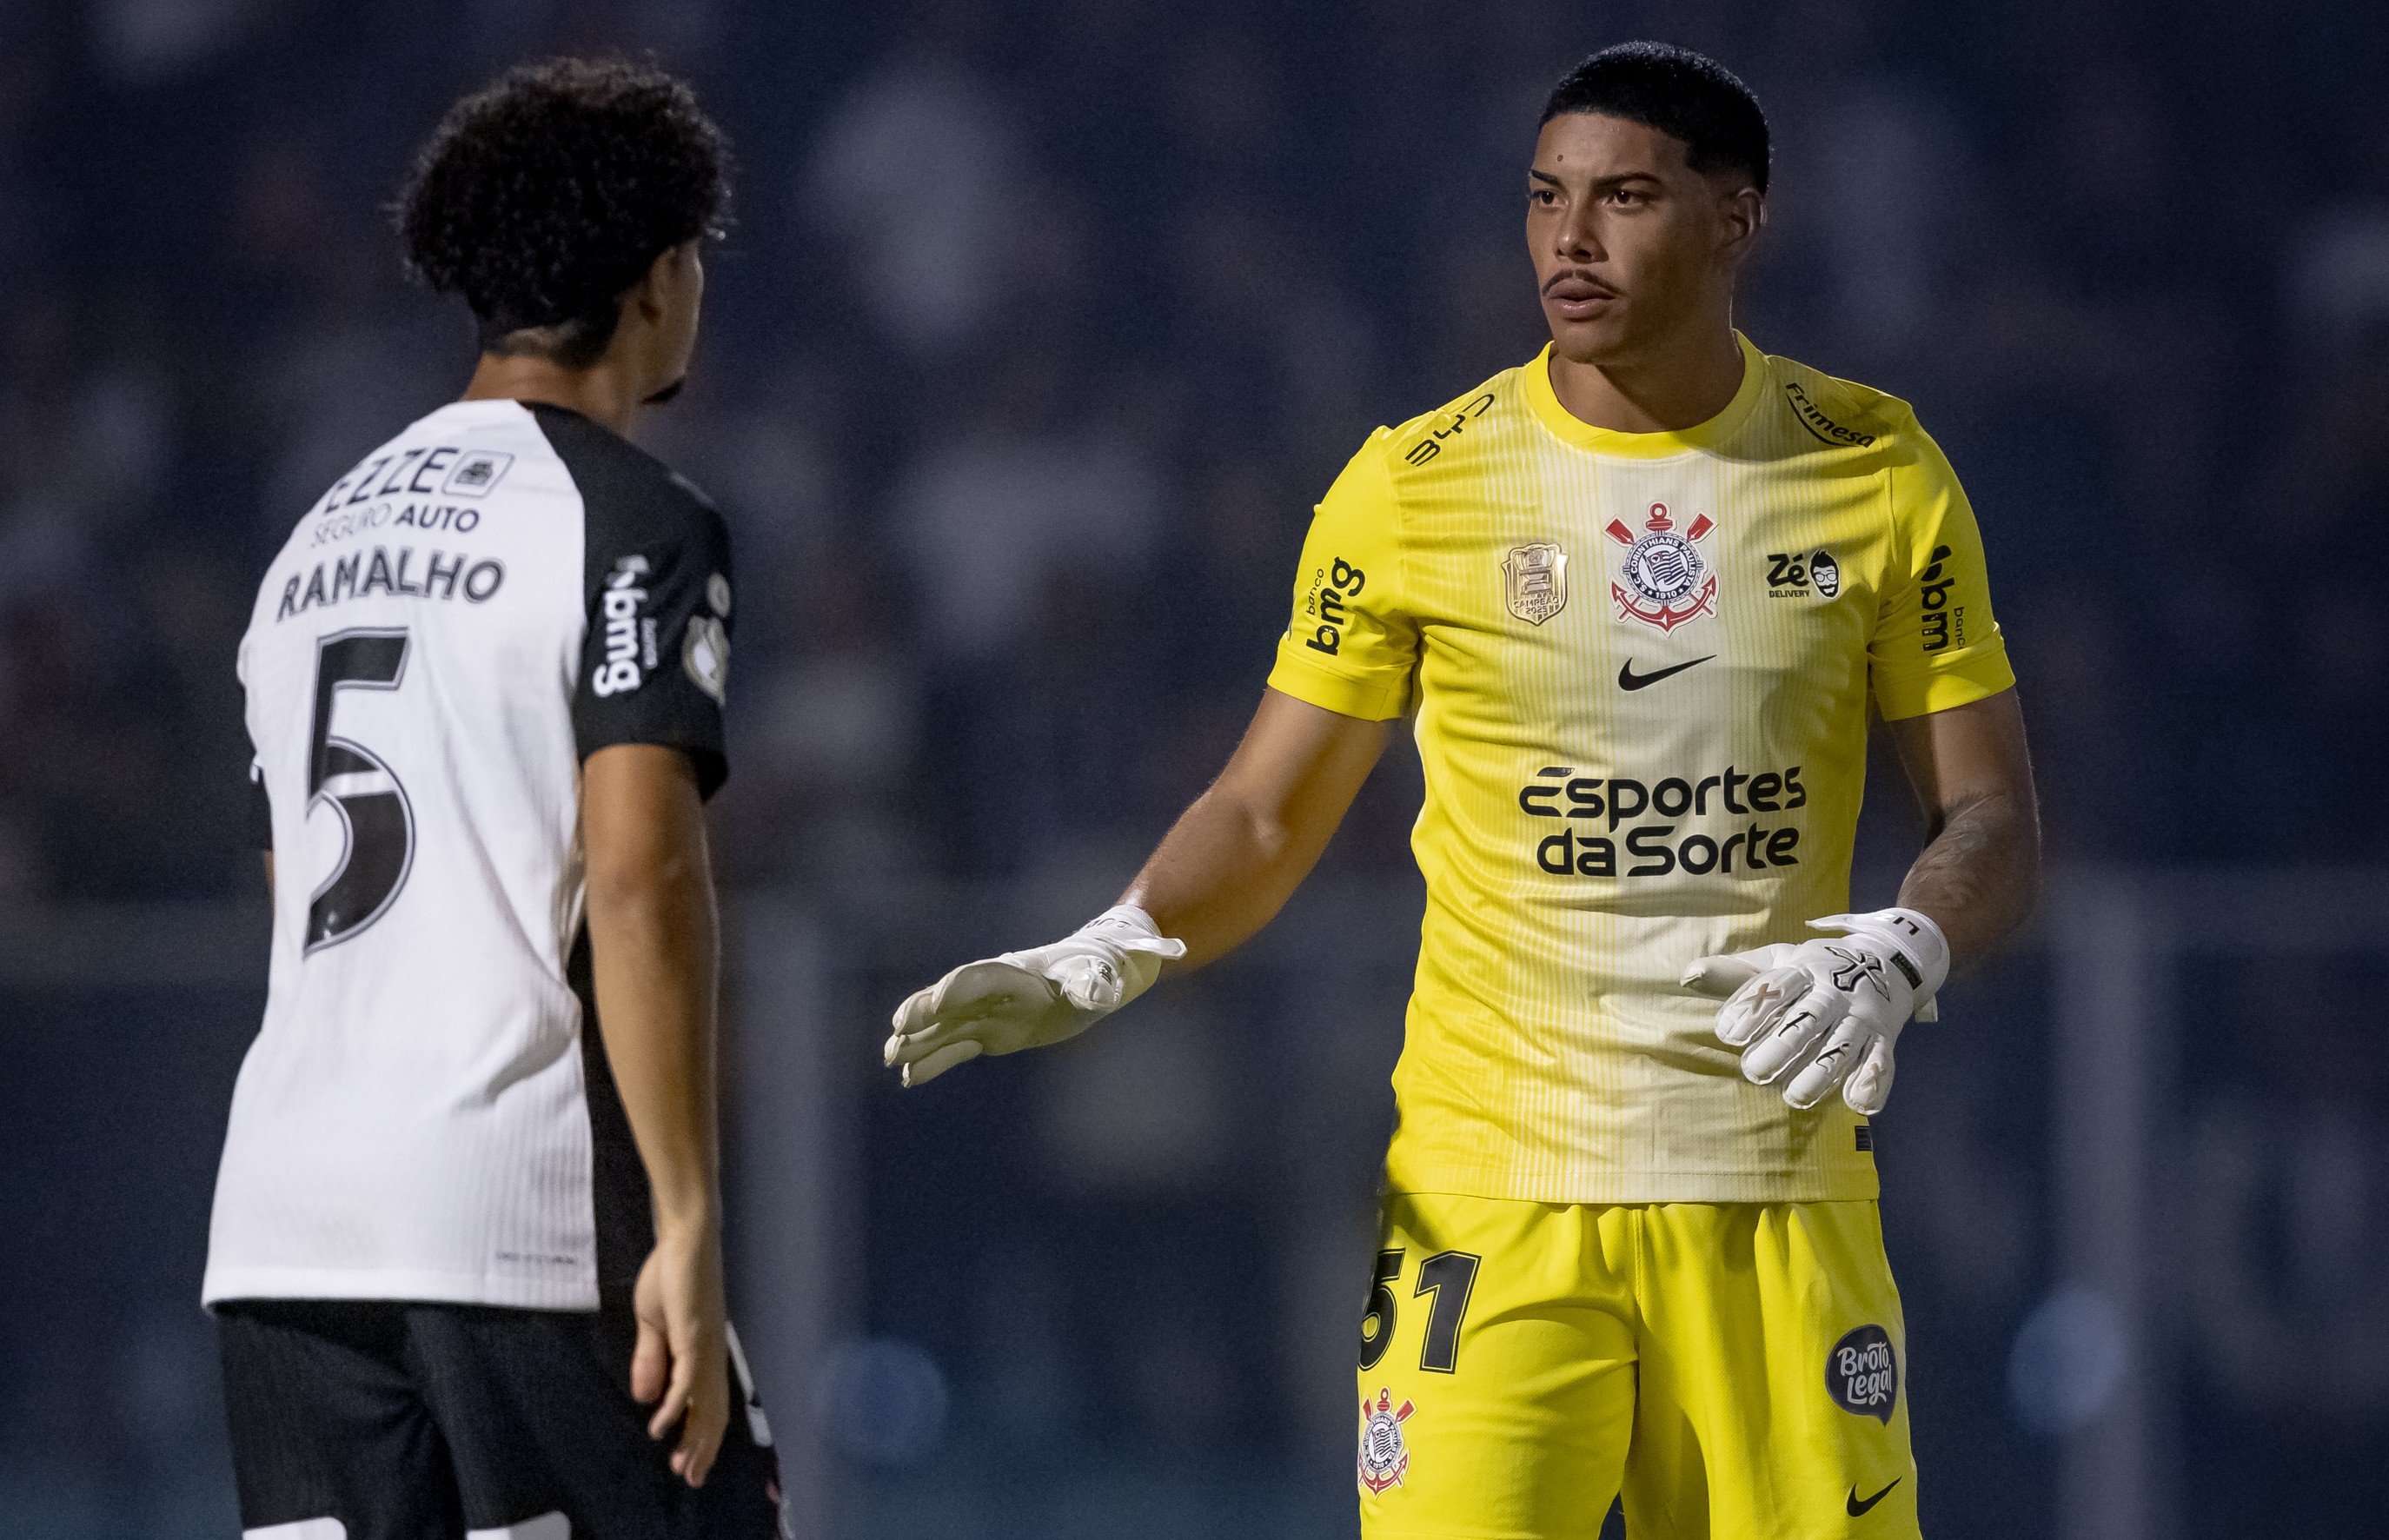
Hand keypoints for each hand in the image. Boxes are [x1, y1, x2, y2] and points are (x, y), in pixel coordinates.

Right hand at [631, 1223, 729, 1486]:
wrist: (683, 1241)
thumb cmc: (670, 1277)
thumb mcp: (653, 1326)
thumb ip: (651, 1360)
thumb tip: (647, 1400)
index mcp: (704, 1354)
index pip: (708, 1404)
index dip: (702, 1436)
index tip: (692, 1466)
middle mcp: (711, 1355)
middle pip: (713, 1412)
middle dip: (703, 1447)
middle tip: (691, 1479)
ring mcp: (705, 1346)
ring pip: (705, 1402)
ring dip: (693, 1436)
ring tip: (683, 1467)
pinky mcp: (693, 1334)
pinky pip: (685, 1378)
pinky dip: (675, 1405)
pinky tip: (662, 1426)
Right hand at [885, 906, 1186, 1086]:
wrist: (1106, 972)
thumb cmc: (1106, 970)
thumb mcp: (1107, 978)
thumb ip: (1098, 986)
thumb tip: (1102, 999)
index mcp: (1020, 973)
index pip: (982, 978)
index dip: (959, 989)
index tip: (937, 1004)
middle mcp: (997, 990)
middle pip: (952, 999)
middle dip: (923, 1012)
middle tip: (895, 1030)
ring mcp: (990, 1011)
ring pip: (947, 1027)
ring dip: (918, 1041)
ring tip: (889, 1058)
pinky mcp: (992, 1034)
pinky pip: (957, 1048)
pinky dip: (933, 1062)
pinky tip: (908, 1078)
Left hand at [1681, 908, 1948, 1114]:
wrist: (1886, 960)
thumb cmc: (1812, 970)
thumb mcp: (1775, 963)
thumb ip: (1733, 974)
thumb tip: (1687, 976)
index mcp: (1803, 970)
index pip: (1777, 987)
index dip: (1752, 1009)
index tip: (1727, 1034)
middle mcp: (1833, 993)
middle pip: (1808, 1019)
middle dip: (1782, 1046)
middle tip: (1753, 1072)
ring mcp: (1861, 1016)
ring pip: (1841, 1046)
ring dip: (1820, 1073)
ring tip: (1795, 1096)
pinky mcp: (1884, 1038)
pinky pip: (1881, 1061)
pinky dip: (1873, 1082)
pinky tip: (1857, 1104)